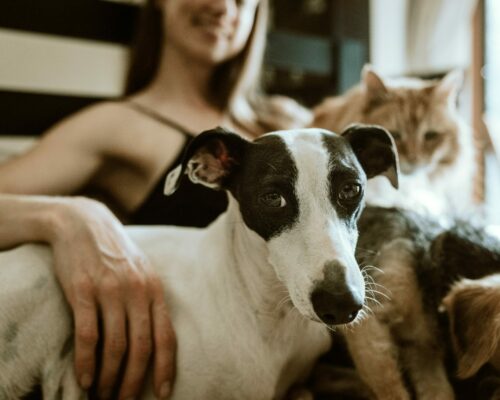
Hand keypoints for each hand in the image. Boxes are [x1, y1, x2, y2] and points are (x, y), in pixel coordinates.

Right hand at [50, 197, 175, 398]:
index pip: (166, 336)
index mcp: (155, 289)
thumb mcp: (142, 272)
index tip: (163, 393)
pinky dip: (87, 362)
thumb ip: (150, 301)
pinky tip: (85, 379)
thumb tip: (156, 341)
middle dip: (135, 381)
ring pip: (115, 346)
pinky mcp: (83, 291)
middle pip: (141, 347)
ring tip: (104, 396)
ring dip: (110, 378)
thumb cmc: (116, 254)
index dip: (166, 368)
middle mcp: (136, 291)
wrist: (84, 223)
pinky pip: (88, 335)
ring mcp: (110, 290)